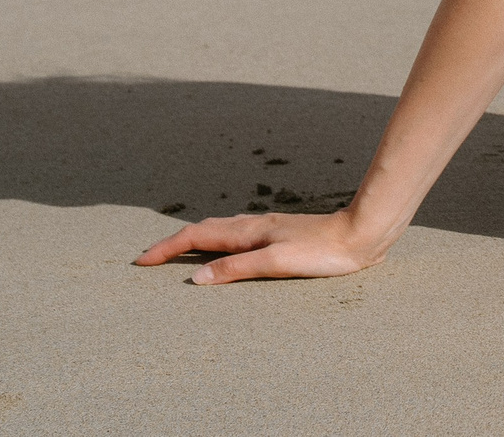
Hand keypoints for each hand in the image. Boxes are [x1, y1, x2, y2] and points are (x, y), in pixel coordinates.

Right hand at [133, 207, 389, 284]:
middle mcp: (254, 226)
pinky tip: (227, 249)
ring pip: (221, 230)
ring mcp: (268, 229)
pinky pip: (237, 236)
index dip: (167, 248)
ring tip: (178, 252)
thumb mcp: (276, 263)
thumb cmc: (323, 251)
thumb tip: (195, 277)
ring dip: (195, 240)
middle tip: (149, 259)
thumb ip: (236, 268)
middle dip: (173, 243)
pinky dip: (218, 241)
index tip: (140, 262)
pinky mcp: (282, 235)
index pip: (196, 237)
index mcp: (248, 233)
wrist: (362, 233)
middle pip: (204, 230)